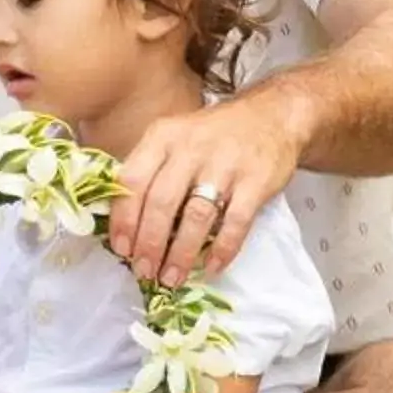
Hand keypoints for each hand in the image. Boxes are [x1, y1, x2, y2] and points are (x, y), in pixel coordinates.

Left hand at [109, 91, 306, 286]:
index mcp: (164, 136)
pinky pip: (236, 222)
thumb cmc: (214, 133)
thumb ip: (150, 169)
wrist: (272, 115)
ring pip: (196, 216)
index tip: (121, 248)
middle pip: (161, 202)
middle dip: (149, 244)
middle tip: (144, 270)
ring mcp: (225, 164)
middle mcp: (191, 148)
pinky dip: (222, 249)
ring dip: (180, 253)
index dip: (123, 219)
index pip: (133, 179)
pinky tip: (211, 267)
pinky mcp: (255, 181)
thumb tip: (125, 223)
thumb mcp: (175, 136)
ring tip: (171, 278)